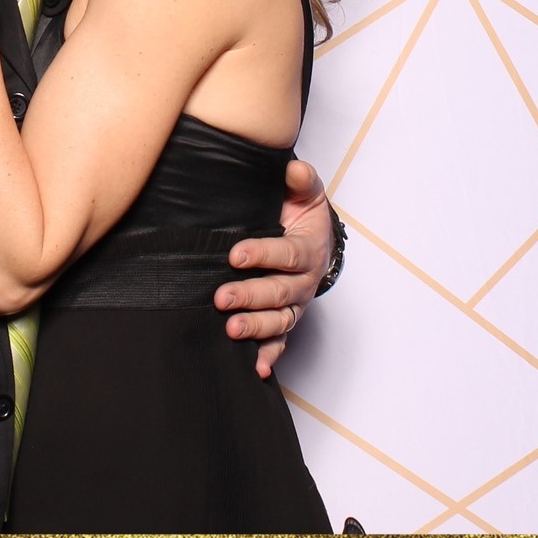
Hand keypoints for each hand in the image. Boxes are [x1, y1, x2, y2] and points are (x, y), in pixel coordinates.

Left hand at [216, 159, 333, 377]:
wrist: (315, 241)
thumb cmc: (303, 215)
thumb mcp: (306, 194)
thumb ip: (301, 180)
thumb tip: (293, 168)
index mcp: (308, 250)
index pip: (286, 254)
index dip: (262, 254)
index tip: (235, 255)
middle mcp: (303, 282)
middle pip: (278, 293)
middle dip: (250, 296)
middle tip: (222, 298)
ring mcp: (294, 305)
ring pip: (278, 321)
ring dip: (256, 328)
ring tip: (231, 330)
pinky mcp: (285, 320)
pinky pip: (280, 341)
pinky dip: (270, 356)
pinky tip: (256, 368)